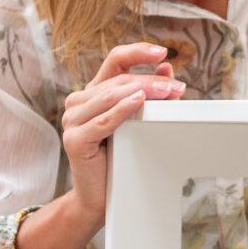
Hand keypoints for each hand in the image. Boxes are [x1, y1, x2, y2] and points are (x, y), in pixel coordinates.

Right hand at [58, 42, 182, 220]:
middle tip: (175, 87)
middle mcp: (78, 101)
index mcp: (93, 92)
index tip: (161, 52)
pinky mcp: (74, 140)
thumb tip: (167, 68)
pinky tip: (139, 101)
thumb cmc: (120, 157)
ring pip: (110, 97)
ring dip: (141, 92)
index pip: (114, 61)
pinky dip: (122, 110)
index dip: (137, 52)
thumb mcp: (139, 120)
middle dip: (149, 81)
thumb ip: (151, 95)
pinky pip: (103, 121)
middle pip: (117, 81)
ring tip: (166, 92)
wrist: (100, 197)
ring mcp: (72, 120)